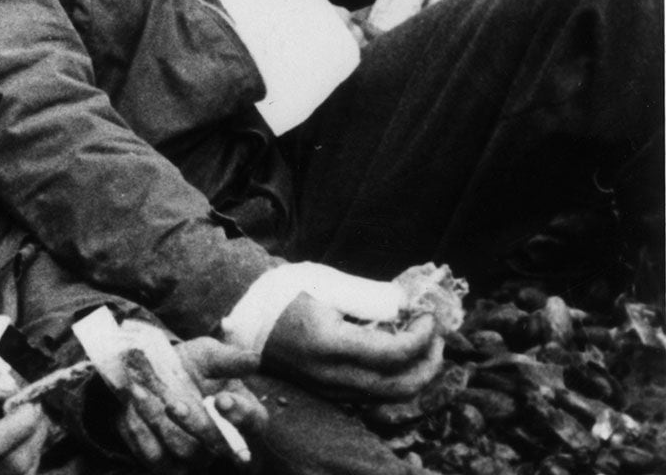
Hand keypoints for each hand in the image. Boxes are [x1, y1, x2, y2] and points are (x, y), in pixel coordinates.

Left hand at [114, 338, 264, 470]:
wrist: (149, 372)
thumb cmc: (189, 366)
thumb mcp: (207, 355)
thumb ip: (228, 359)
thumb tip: (255, 358)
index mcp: (241, 413)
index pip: (253, 422)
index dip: (240, 414)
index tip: (222, 400)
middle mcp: (222, 442)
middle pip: (217, 446)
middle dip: (196, 424)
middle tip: (174, 404)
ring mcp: (193, 456)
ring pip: (184, 451)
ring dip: (161, 423)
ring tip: (141, 394)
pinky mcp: (165, 461)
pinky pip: (155, 457)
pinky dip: (141, 432)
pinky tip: (131, 407)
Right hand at [261, 293, 442, 402]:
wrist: (242, 320)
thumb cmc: (280, 294)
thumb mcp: (323, 282)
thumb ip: (368, 296)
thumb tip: (406, 305)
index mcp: (329, 345)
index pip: (394, 353)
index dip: (421, 335)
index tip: (428, 314)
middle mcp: (332, 376)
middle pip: (401, 385)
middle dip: (430, 361)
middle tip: (437, 334)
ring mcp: (331, 389)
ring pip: (391, 396)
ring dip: (418, 374)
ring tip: (425, 346)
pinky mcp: (330, 393)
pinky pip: (375, 396)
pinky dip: (397, 380)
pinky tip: (400, 357)